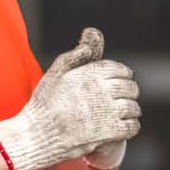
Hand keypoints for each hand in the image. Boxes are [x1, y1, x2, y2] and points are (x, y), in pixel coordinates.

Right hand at [0, 28, 141, 169]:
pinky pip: (131, 126)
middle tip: (127, 95)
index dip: (123, 73)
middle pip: (129, 87)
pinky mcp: (109, 132)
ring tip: (126, 111)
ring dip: (132, 108)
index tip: (123, 78)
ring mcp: (106, 113)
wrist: (37, 135)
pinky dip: (131, 125)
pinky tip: (125, 125)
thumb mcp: (55, 73)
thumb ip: (76, 55)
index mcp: (89, 75)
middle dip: (130, 90)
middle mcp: (100, 91)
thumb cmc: (44, 104)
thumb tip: (92, 33)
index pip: (118, 70)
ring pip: (132, 107)